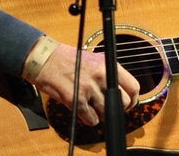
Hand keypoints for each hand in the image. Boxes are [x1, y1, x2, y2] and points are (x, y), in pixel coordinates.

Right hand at [26, 42, 140, 125]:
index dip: (133, 99)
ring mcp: (88, 88)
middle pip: (123, 103)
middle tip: (109, 108)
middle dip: (117, 109)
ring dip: (101, 115)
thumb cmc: (69, 59)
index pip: (133, 87)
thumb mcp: (95, 60)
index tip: (128, 104)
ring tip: (93, 108)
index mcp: (108, 65)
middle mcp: (101, 76)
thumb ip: (109, 74)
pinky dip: (89, 119)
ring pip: (106, 113)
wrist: (45, 59)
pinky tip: (84, 112)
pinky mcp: (76, 99)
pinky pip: (91, 119)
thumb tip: (122, 93)